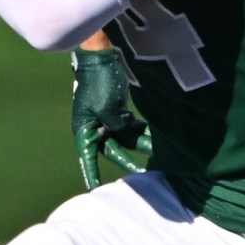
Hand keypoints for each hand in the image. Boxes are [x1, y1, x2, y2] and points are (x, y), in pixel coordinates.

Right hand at [71, 46, 151, 189]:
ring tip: (159, 152)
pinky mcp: (117, 109)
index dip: (92, 175)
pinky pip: (130, 126)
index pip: (88, 158)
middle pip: (113, 149)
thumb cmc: (99, 80)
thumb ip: (117, 127)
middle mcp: (94, 126)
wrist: (101, 53)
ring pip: (125, 137)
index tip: (95, 191)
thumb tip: (125, 134)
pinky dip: (141, 130)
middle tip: (145, 174)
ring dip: (141, 143)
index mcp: (85, 129)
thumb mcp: (109, 109)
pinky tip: (157, 136)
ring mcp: (106, 118)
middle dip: (129, 160)